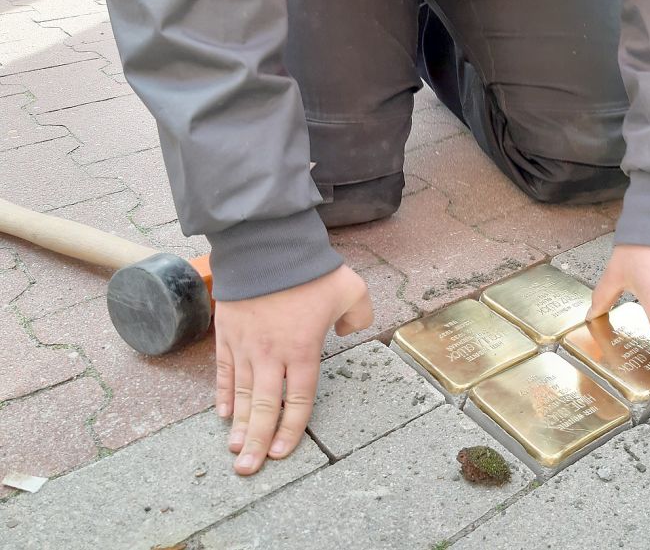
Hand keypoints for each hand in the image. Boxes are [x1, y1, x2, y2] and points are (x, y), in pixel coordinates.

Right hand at [214, 265, 372, 474]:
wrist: (266, 245)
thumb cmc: (310, 269)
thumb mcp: (352, 289)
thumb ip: (360, 316)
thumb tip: (347, 332)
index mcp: (303, 350)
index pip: (298, 401)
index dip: (290, 430)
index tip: (281, 453)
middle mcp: (272, 355)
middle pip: (264, 407)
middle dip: (256, 442)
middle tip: (249, 470)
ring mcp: (246, 346)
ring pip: (240, 394)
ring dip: (237, 425)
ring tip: (234, 451)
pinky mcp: (227, 334)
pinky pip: (223, 371)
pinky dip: (222, 394)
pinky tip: (222, 414)